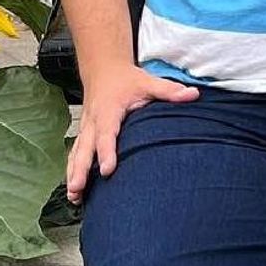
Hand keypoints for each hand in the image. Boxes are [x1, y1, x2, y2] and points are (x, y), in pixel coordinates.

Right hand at [66, 65, 198, 202]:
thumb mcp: (148, 82)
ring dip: (73, 173)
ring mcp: (86, 129)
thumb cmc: (126, 80)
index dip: (106, 152)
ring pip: (76, 153)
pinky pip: (75, 154)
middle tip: (77, 189)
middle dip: (80, 169)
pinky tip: (74, 191)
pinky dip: (72, 170)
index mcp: (108, 110)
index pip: (107, 133)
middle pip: (85, 148)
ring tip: (74, 195)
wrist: (103, 70)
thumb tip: (193, 95)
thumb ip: (169, 90)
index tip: (107, 170)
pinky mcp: (84, 134)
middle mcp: (93, 121)